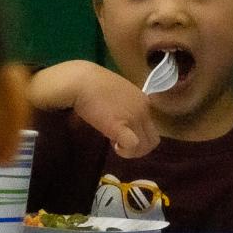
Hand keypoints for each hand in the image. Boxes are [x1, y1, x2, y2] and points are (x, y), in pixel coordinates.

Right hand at [29, 60, 160, 158]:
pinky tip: (114, 146)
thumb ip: (125, 106)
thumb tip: (121, 121)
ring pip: (145, 146)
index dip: (137, 134)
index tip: (121, 132)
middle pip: (152, 140)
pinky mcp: (120, 126)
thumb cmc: (92, 84)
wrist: (80, 81)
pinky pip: (132, 145)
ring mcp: (133, 118)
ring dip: (131, 151)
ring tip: (115, 144)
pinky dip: (125, 151)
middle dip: (138, 147)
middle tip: (120, 143)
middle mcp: (143, 110)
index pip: (151, 127)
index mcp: (144, 101)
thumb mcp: (117, 93)